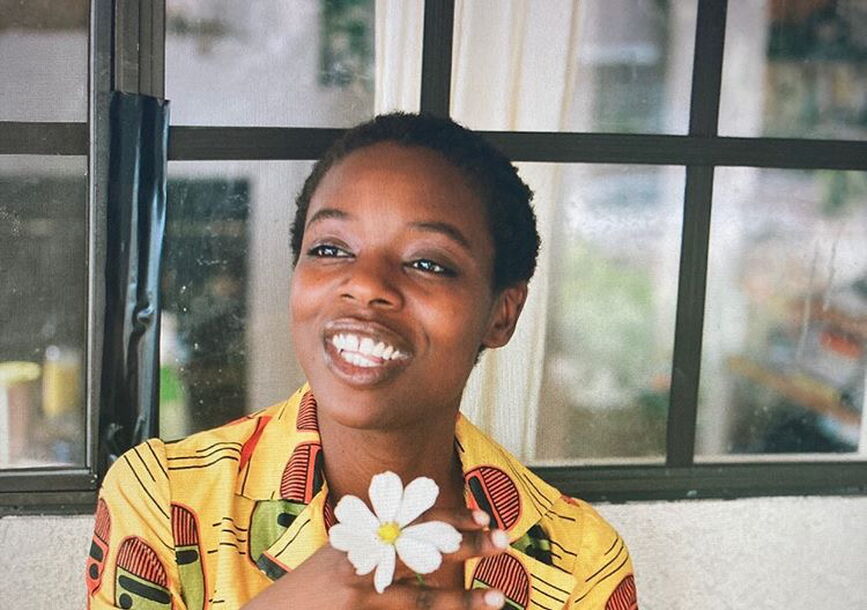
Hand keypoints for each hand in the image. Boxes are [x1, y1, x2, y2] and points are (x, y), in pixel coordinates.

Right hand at [241, 507, 509, 608]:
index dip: (453, 516)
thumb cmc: (309, 590)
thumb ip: (375, 544)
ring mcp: (358, 593)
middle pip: (424, 550)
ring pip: (422, 598)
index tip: (484, 516)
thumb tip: (422, 533)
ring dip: (462, 599)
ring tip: (497, 598)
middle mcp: (361, 560)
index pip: (414, 518)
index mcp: (361, 536)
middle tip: (503, 541)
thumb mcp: (340, 555)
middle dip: (468, 544)